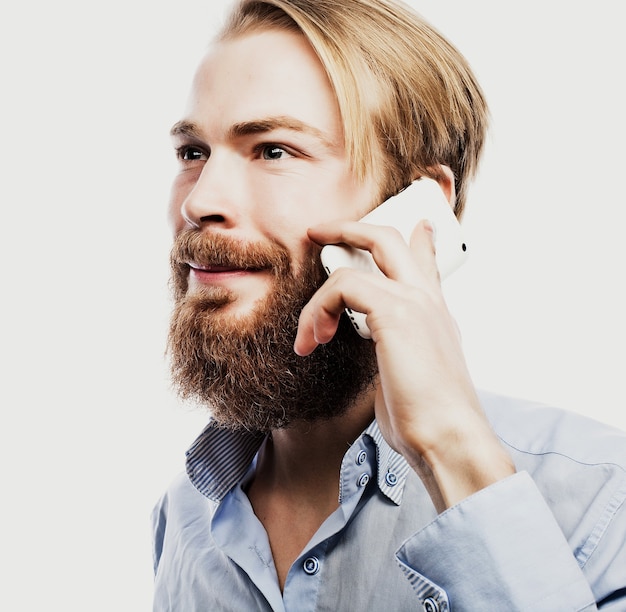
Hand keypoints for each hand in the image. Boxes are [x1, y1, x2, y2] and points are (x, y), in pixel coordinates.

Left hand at [294, 219, 514, 510]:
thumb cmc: (425, 420)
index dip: (419, 239)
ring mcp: (415, 301)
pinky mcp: (396, 312)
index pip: (427, 263)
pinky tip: (312, 341)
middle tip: (318, 232)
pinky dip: (318, 310)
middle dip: (349, 227)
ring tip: (309, 334)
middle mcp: (427, 300)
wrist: (448, 439)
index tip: (417, 226)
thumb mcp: (406, 377)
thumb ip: (392, 354)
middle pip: (390, 238)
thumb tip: (377, 356)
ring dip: (320, 295)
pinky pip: (343, 286)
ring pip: (362, 252)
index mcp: (434, 315)